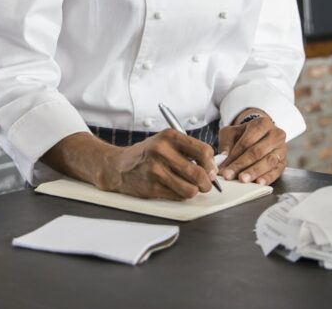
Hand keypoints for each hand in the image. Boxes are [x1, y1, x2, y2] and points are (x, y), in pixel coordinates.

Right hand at [101, 130, 217, 199]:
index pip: (204, 151)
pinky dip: (181, 195)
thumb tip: (213, 169)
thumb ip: (189, 150)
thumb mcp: (165, 142)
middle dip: (207, 182)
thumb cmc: (147, 154)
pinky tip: (175, 187)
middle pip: (199, 173)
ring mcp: (156, 171)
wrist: (118, 166)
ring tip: (190, 186)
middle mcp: (162, 152)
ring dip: (194, 190)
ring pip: (191, 189)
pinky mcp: (152, 188)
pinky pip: (179, 196)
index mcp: (169, 136)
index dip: (211, 163)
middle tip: (206, 183)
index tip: (210, 168)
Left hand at [217, 112, 286, 185]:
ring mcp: (282, 148)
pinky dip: (267, 178)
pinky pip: (277, 171)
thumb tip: (222, 158)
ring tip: (243, 179)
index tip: (224, 167)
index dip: (234, 155)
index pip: (247, 141)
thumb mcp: (232, 133)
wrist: (259, 135)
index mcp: (262, 123)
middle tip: (230, 175)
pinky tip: (258, 182)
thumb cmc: (244, 134)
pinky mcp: (284, 162)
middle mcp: (275, 134)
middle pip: (257, 151)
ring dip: (254, 172)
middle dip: (242, 165)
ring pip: (268, 161)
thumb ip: (226, 144)